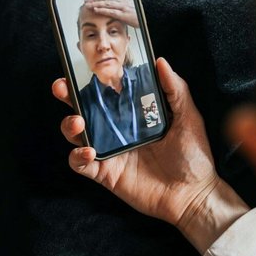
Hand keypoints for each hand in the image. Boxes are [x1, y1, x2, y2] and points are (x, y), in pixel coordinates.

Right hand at [52, 57, 248, 251]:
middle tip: (62, 87)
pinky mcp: (106, 173)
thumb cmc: (194, 156)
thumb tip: (160, 61)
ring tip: (77, 121)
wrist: (193, 195)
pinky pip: (81, 164)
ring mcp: (109, 151)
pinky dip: (78, 156)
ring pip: (76, 134)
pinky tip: (88, 150)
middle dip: (68, 96)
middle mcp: (117, 130)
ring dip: (69, 125)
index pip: (107, 92)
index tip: (83, 66)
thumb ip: (175, 89)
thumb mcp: (188, 117)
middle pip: (84, 109)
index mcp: (134, 114)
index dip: (91, 79)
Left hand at [80, 0, 138, 28]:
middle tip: (86, 0)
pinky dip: (103, 10)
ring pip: (107, 3)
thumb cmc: (140, 10)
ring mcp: (123, 7)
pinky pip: (111, 12)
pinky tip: (96, 10)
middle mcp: (122, 0)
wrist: (146, 18)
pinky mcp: (124, 15)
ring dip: (96, 3)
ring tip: (88, 5)